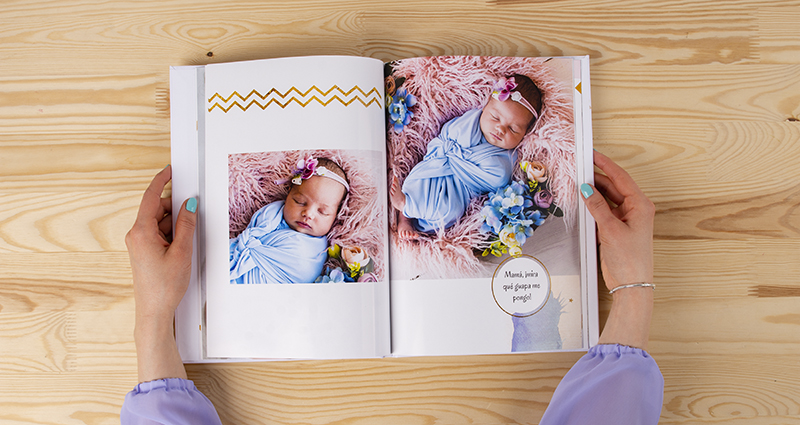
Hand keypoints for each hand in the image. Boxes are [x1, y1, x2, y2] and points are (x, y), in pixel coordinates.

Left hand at [126, 166, 196, 322]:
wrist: (154, 311)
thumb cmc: (165, 286)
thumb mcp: (182, 252)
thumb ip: (186, 224)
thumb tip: (189, 204)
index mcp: (141, 232)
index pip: (151, 197)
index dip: (161, 181)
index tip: (170, 170)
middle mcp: (136, 235)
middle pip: (156, 209)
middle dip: (174, 207)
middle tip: (193, 211)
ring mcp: (139, 243)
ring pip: (159, 221)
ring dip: (175, 223)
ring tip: (189, 238)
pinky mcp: (144, 250)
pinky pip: (159, 233)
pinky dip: (172, 233)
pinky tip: (183, 244)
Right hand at [580, 151, 654, 291]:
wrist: (631, 284)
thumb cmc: (630, 260)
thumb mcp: (610, 229)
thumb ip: (597, 207)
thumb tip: (587, 189)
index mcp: (641, 205)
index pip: (621, 177)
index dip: (605, 164)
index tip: (593, 155)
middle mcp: (636, 209)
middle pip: (614, 186)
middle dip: (597, 178)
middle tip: (579, 170)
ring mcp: (627, 218)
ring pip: (608, 198)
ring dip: (594, 193)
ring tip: (579, 185)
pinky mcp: (618, 228)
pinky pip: (605, 210)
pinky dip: (594, 206)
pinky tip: (584, 203)